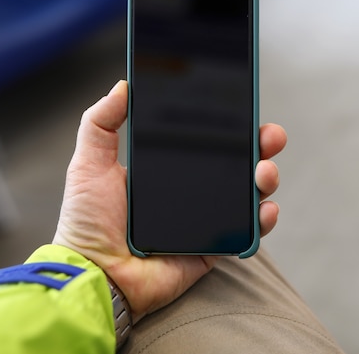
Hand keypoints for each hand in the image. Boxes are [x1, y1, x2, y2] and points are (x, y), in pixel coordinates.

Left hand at [53, 80, 286, 322]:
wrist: (96, 273)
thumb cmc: (88, 222)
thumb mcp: (89, 164)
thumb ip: (101, 123)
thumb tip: (122, 85)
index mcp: (171, 169)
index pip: (210, 140)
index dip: (232, 125)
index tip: (246, 107)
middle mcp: (194, 190)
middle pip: (238, 163)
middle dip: (261, 146)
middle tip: (269, 136)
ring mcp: (208, 219)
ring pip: (250, 193)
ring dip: (267, 178)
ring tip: (264, 172)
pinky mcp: (214, 246)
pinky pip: (248, 232)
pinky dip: (264, 220)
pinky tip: (265, 209)